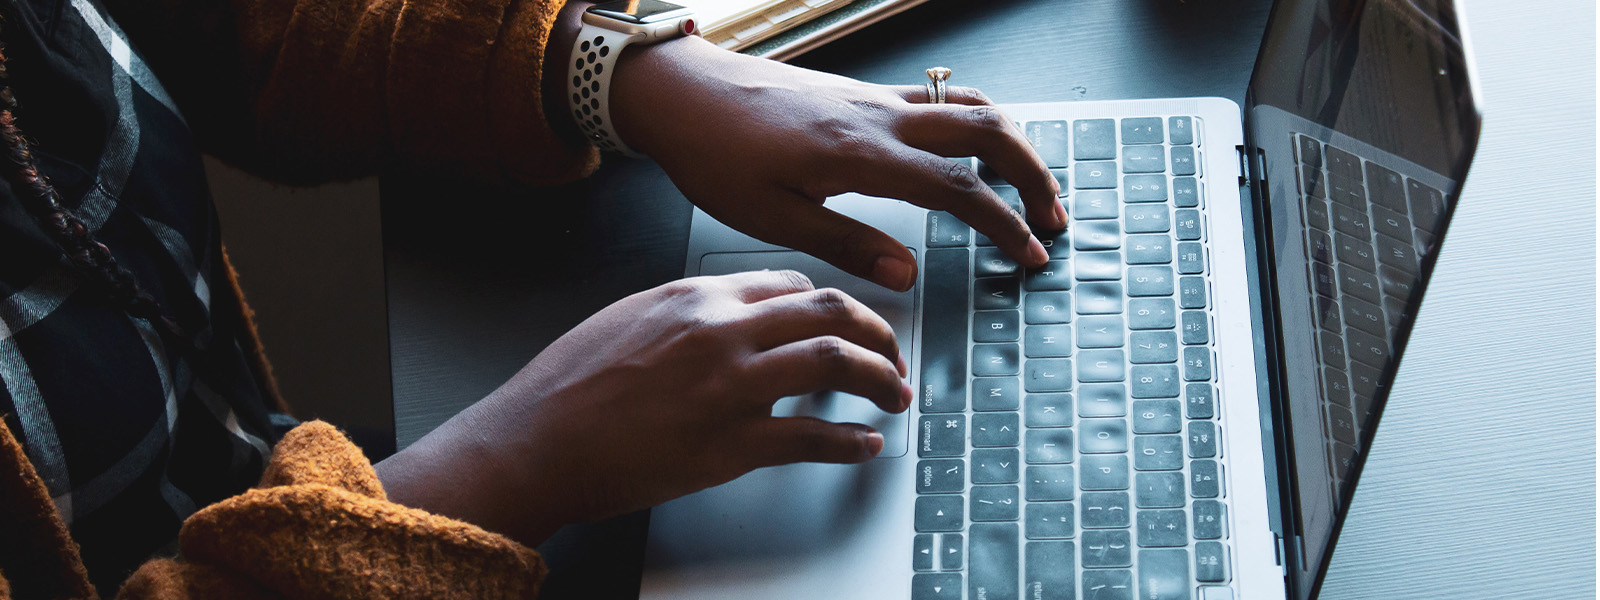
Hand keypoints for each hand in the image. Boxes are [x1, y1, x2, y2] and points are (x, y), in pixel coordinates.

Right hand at [376, 271, 911, 545]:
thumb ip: (688, 312)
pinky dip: (850, 443)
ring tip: (895, 396)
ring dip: (881, 379)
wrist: (534, 441)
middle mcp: (722, 331)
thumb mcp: (628, 318)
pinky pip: (813, 438)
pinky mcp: (730, 445)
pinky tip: (864, 446)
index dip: (834, 305)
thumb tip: (732, 317)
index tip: (848, 325)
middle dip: (878, 333)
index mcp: (697, 296)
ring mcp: (730, 387)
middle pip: (831, 311)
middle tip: (893, 357)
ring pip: (837, 362)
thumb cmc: (568, 386)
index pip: (793, 284)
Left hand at [609, 36, 1064, 290]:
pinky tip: (974, 150)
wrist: (682, 93)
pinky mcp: (862, 94)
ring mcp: (874, 99)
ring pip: (969, 106)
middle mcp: (879, 117)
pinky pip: (939, 98)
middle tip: (1052, 219)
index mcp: (861, 154)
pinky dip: (975, 122)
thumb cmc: (714, 155)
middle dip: (1033, 174)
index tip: (1029, 255)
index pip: (958, 188)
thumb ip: (847, 245)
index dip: (1003, 224)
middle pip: (987, 131)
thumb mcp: (771, 219)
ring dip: (1011, 143)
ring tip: (1029, 186)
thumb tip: (908, 275)